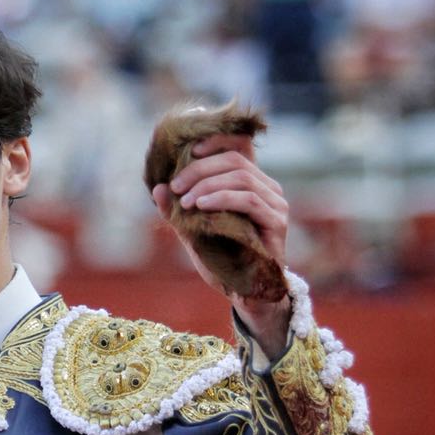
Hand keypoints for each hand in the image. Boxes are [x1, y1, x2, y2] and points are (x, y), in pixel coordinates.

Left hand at [149, 132, 291, 356]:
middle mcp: (268, 189)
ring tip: (186, 200)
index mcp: (250, 184)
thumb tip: (157, 188)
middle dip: (200, 169)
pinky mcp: (277, 221)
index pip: (240, 147)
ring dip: (208, 184)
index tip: (189, 150)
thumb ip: (177, 211)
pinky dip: (222, 198)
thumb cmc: (221, 261)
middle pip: (235, 160)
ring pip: (242, 177)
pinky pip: (249, 200)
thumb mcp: (192, 232)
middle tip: (176, 186)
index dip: (216, 141)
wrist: (244, 293)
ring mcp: (276, 204)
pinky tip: (201, 206)